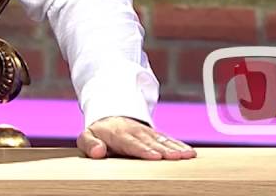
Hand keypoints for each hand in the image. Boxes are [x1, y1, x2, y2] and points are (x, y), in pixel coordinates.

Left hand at [77, 116, 196, 159]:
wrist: (109, 118)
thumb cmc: (98, 133)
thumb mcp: (86, 136)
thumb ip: (89, 144)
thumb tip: (97, 152)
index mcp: (119, 134)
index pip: (132, 143)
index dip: (143, 150)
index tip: (155, 156)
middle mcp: (135, 132)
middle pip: (151, 142)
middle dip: (165, 150)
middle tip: (177, 157)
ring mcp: (147, 133)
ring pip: (163, 140)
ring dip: (176, 147)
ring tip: (188, 155)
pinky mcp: (155, 135)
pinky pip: (168, 139)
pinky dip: (179, 145)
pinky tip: (189, 152)